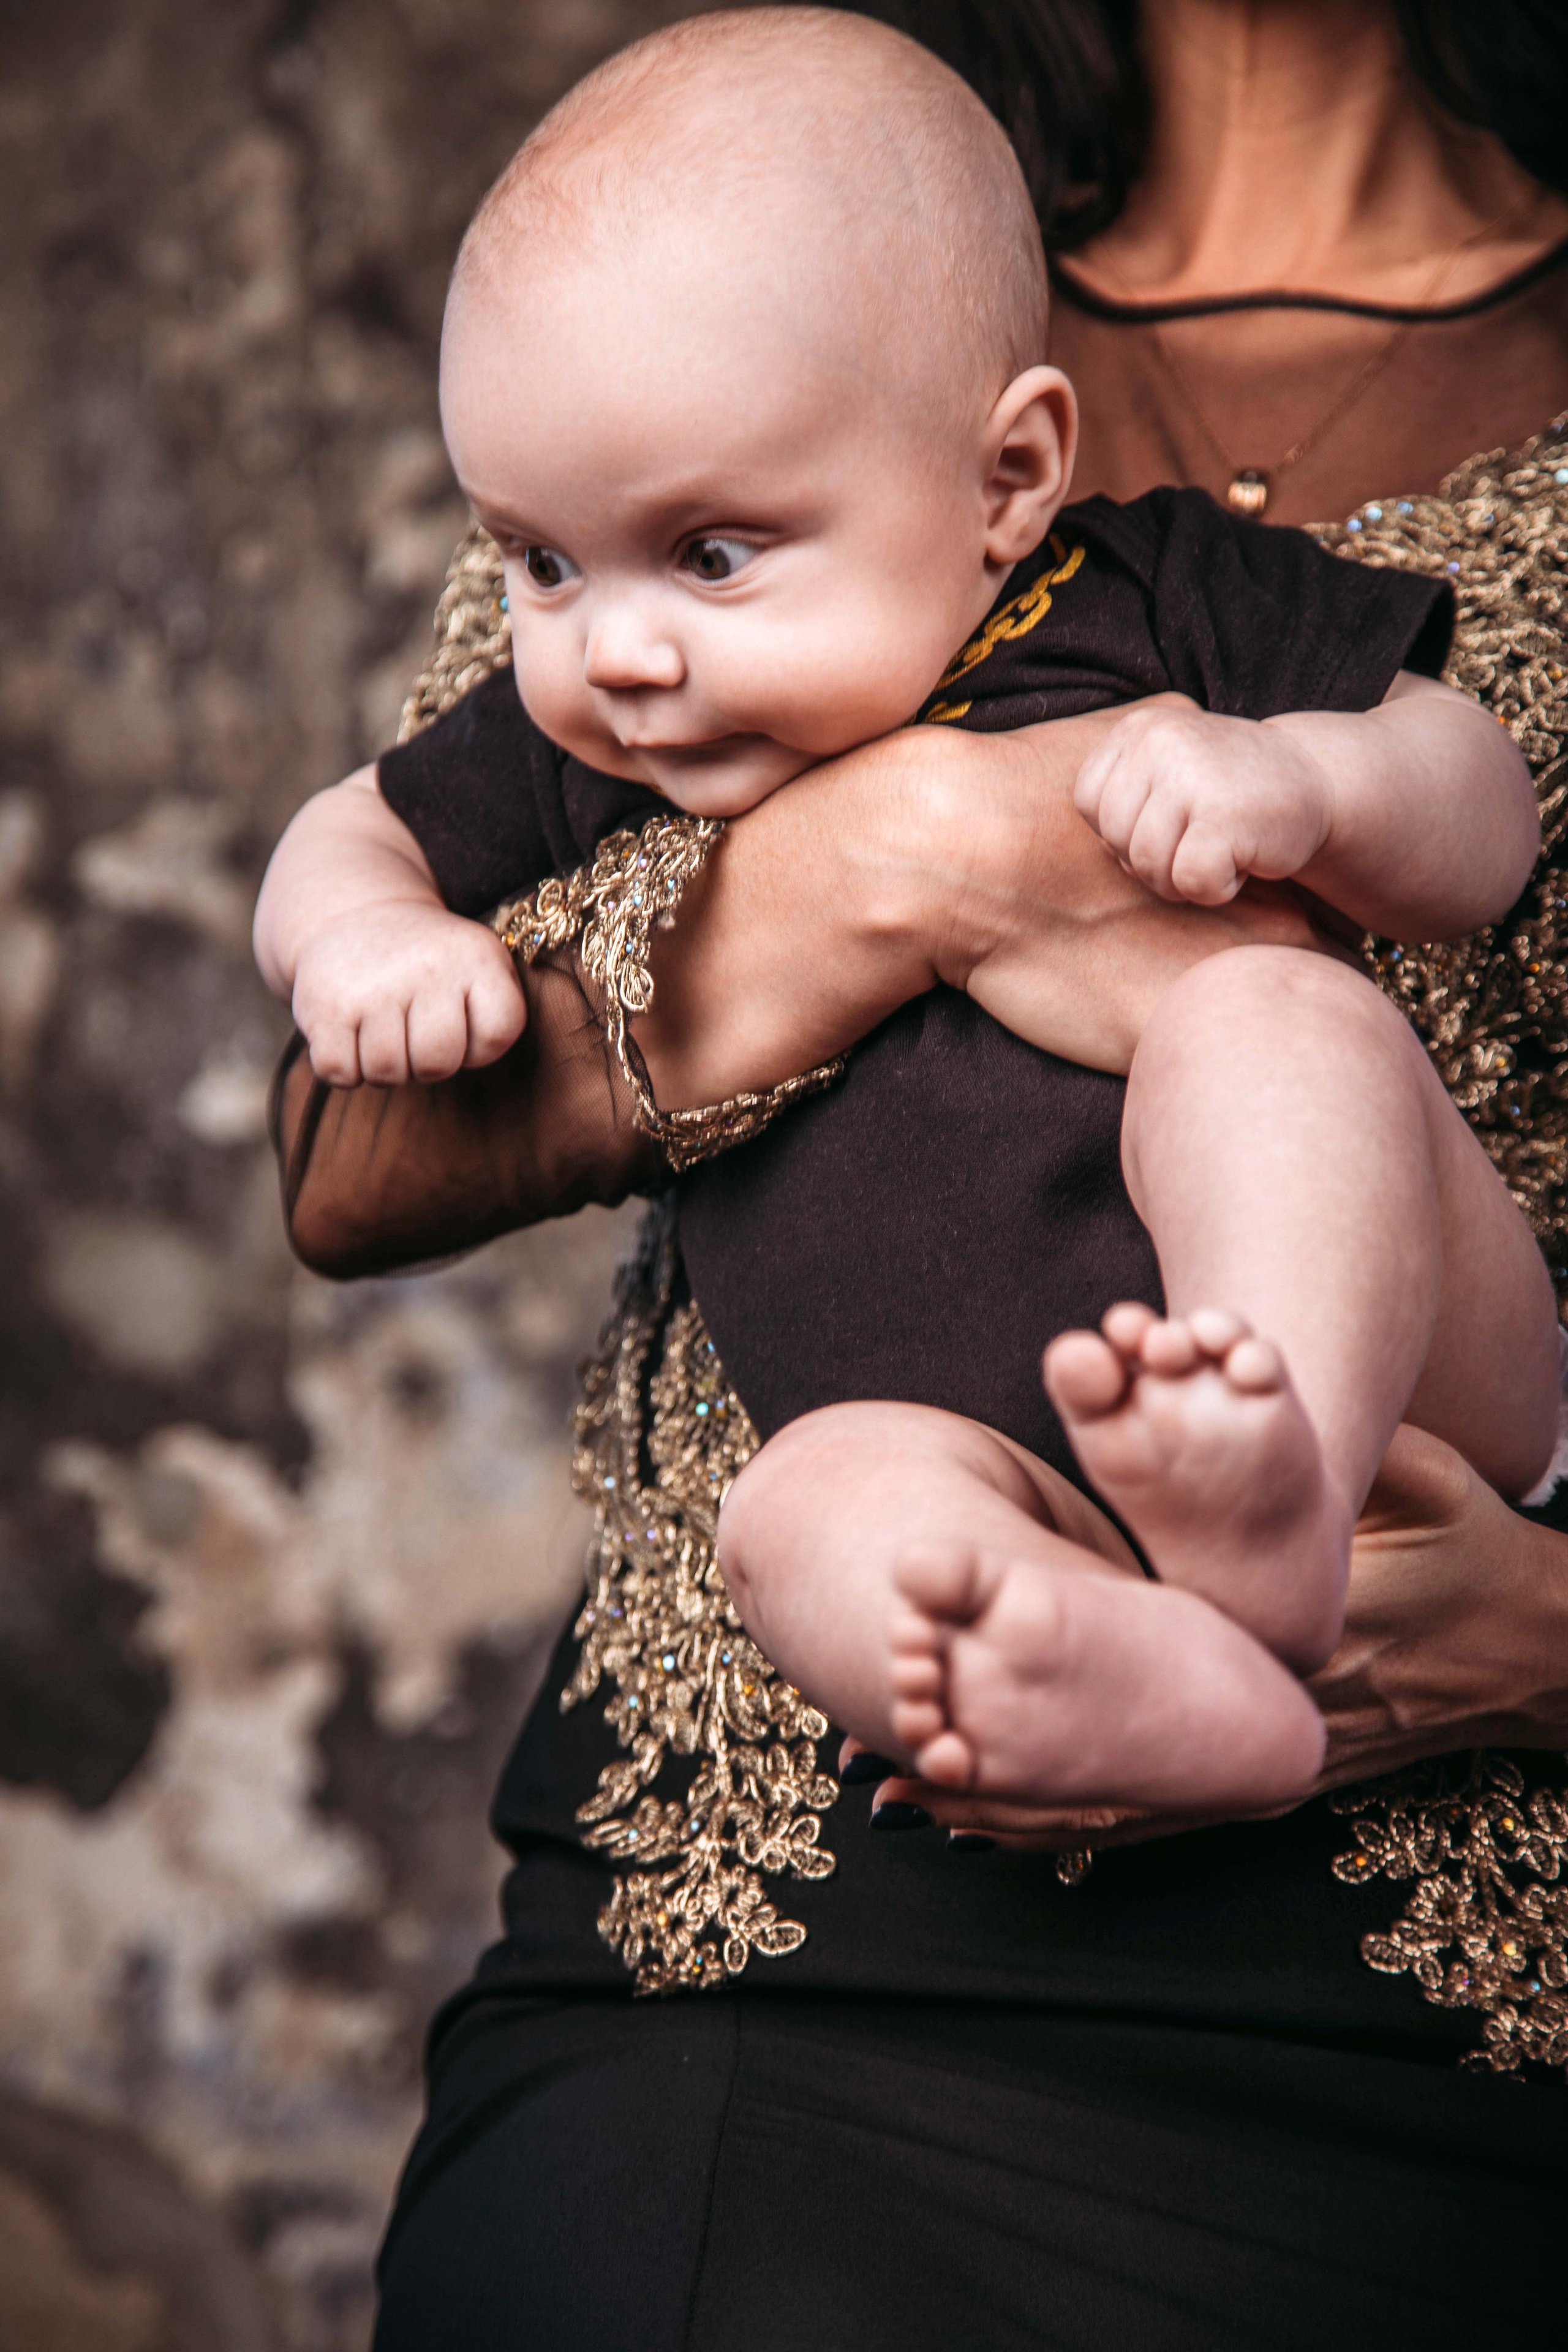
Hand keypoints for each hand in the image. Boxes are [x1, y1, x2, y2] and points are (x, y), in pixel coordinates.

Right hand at [291, 901, 525, 1085]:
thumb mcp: (479, 966)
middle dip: (427, 1064)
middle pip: (437, 1064)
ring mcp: (373, 987)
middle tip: (414, 1033)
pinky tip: (350, 1034)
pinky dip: (344, 1068)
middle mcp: (427, 967)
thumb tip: (472, 1062)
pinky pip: (340, 1072)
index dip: (479, 1047)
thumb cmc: (429, 964)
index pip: (498, 1035)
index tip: (461, 1024)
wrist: (356, 914)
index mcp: (477, 957)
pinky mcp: (324, 1006)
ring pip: (386, 1073)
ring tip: (383, 1028)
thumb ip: (497, 1014)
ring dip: (384, 1066)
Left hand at [844, 1425, 1567, 1852]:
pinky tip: (1006, 1837)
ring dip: (1015, 1809)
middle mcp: (1270, 1712)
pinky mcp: (1278, 1779)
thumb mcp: (1421, 1479)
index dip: (1046, 1657)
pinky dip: (1082, 1830)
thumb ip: (1342, 1444)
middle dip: (992, 1755)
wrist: (1540, 1647)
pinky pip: (1167, 1817)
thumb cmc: (1473, 1546)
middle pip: (1112, 1744)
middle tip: (876, 1754)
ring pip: (1123, 1799)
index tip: (949, 1653)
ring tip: (904, 1805)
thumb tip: (1257, 1368)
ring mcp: (1274, 1760)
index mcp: (1290, 1637)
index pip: (1148, 1654)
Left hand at [1072, 693, 1332, 906]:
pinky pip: (1190, 881)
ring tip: (1220, 849)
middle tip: (1200, 842)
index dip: (1124, 831)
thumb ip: (1120, 793)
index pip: (1088, 804)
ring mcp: (1194, 775)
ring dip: (1183, 879)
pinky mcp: (1225, 816)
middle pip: (1116, 840)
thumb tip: (1044, 855)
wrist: (1318, 783)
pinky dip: (1216, 888)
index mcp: (1139, 729)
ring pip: (1148, 865)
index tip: (1172, 820)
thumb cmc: (1229, 793)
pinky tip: (1241, 862)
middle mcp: (1162, 741)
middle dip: (1153, 861)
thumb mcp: (1165, 771)